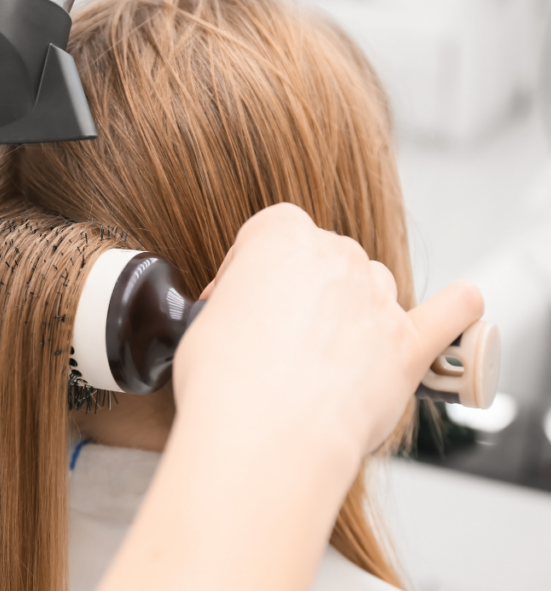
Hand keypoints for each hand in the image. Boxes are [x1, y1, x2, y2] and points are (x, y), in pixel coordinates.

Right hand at [175, 202, 483, 458]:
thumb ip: (236, 306)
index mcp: (280, 237)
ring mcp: (377, 300)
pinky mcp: (407, 347)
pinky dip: (456, 309)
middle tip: (272, 339)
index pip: (268, 233)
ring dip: (353, 310)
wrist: (265, 433)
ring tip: (323, 355)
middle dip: (302, 291)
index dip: (248, 271)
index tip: (236, 302)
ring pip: (373, 286)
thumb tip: (245, 325)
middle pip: (325, 257)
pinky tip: (459, 304)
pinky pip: (449, 314)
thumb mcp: (206, 323)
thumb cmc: (225, 380)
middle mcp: (336, 257)